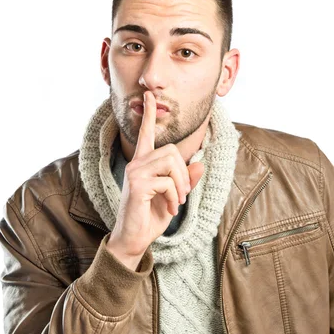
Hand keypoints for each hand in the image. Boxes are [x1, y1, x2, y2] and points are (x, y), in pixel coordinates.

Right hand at [107, 90, 204, 261]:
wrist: (133, 239)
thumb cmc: (150, 217)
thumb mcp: (173, 197)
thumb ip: (185, 181)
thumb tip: (200, 165)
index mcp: (143, 164)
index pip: (145, 134)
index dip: (149, 114)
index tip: (149, 95)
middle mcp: (136, 164)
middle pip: (171, 151)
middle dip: (184, 174)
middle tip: (183, 195)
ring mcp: (134, 173)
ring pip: (171, 163)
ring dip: (181, 186)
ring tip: (177, 202)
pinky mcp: (137, 185)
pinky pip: (167, 182)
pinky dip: (174, 198)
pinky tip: (170, 210)